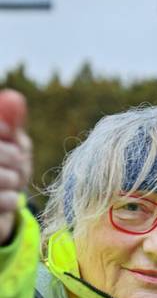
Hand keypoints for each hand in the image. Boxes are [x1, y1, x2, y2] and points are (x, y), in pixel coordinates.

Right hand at [0, 90, 29, 244]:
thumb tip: (15, 98)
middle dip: (14, 157)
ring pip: (4, 177)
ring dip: (14, 179)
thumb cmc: (1, 166)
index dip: (4, 130)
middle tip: (13, 161)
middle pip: (3, 153)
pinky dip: (12, 199)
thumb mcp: (8, 139)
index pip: (0, 129)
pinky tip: (3, 197)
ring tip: (8, 179)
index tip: (8, 135)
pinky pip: (6, 200)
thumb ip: (8, 118)